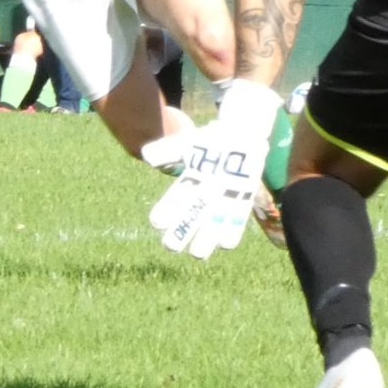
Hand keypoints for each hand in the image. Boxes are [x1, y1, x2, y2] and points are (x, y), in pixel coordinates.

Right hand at [144, 79, 282, 259]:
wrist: (240, 135)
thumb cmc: (211, 140)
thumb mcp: (187, 143)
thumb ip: (167, 149)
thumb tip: (146, 155)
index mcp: (188, 184)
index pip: (172, 201)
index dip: (164, 212)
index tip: (157, 221)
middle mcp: (203, 196)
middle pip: (188, 219)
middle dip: (179, 233)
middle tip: (171, 245)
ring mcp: (222, 200)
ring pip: (210, 226)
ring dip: (204, 240)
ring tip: (198, 252)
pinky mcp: (241, 200)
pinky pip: (235, 221)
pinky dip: (231, 231)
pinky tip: (225, 243)